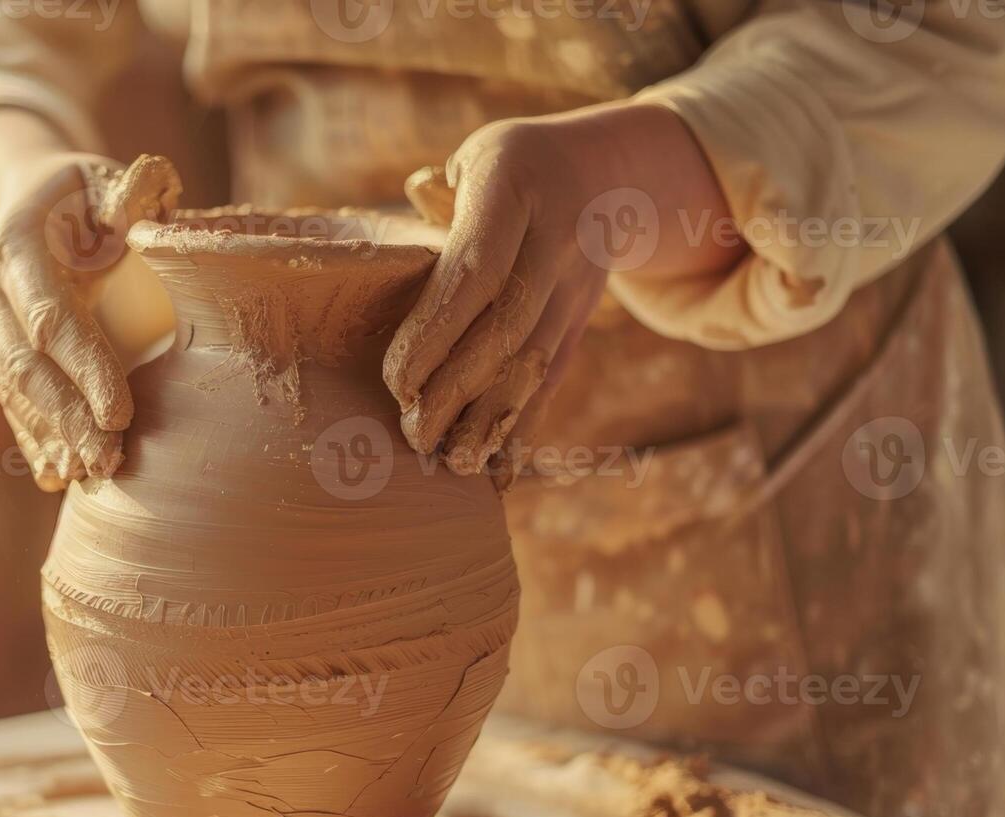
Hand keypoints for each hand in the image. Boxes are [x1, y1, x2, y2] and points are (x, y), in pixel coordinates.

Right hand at [0, 136, 179, 489]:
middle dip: (66, 417)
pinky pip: (10, 399)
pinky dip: (33, 440)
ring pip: (13, 389)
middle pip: (24, 363)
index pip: (50, 315)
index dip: (84, 366)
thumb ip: (129, 193)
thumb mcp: (107, 177)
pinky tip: (57, 477)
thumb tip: (140, 218)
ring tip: (89, 474)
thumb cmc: (88, 191)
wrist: (31, 193)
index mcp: (18, 241)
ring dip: (50, 437)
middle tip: (109, 459)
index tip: (120, 411)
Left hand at [383, 102, 743, 482]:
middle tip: (414, 435)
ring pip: (535, 362)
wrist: (606, 173)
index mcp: (514, 189)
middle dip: (457, 389)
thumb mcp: (474, 159)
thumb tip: (398, 241)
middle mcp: (554, 240)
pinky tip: (498, 469)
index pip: (475, 273)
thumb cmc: (508, 169)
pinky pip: (554, 378)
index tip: (398, 383)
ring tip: (452, 463)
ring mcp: (576, 285)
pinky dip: (526, 427)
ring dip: (492, 420)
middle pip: (506, 329)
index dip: (435, 333)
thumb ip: (434, 202)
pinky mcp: (582, 321)